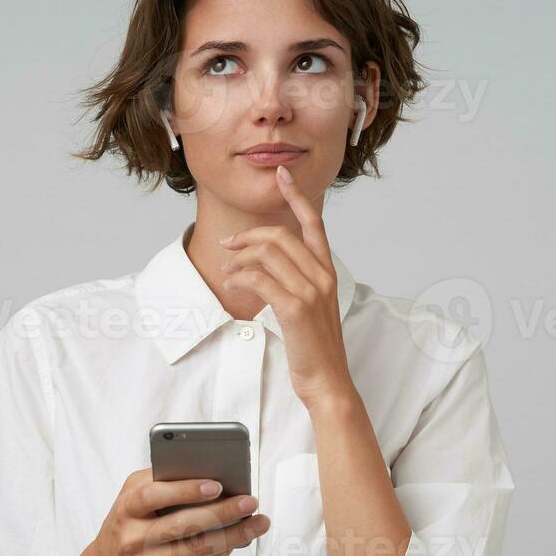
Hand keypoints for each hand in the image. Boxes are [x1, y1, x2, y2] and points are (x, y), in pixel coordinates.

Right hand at [86, 468, 269, 555]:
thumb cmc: (130, 520)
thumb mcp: (133, 493)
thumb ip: (161, 478)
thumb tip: (209, 471)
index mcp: (127, 508)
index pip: (155, 496)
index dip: (185, 490)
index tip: (217, 485)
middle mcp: (134, 538)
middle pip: (184, 525)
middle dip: (223, 513)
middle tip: (251, 501)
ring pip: (197, 550)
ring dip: (234, 536)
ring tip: (259, 522)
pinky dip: (223, 552)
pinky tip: (240, 540)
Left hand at [219, 164, 356, 406]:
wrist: (328, 381)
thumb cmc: (315, 347)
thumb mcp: (311, 307)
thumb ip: (297, 281)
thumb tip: (267, 264)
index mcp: (327, 272)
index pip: (314, 222)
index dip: (296, 195)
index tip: (282, 174)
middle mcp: (322, 276)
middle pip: (279, 235)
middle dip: (246, 236)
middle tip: (227, 246)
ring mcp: (311, 291)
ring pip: (267, 253)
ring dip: (238, 259)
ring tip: (227, 272)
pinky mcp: (295, 308)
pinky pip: (260, 278)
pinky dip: (240, 278)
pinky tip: (232, 286)